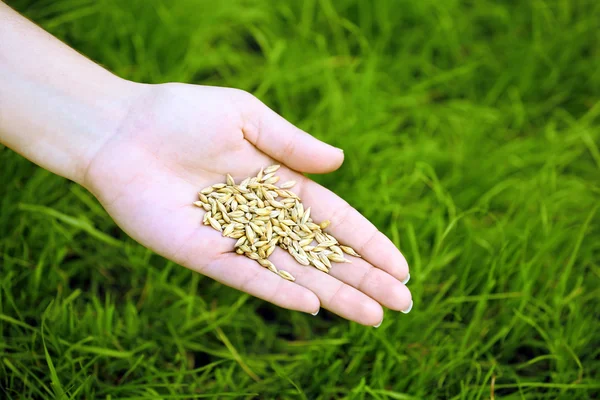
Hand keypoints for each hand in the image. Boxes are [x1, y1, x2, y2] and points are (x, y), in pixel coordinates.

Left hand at [83, 83, 412, 325]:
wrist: (120, 129)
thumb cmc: (180, 114)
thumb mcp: (245, 116)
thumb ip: (291, 144)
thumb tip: (340, 163)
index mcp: (278, 183)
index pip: (334, 220)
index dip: (368, 242)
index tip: (401, 267)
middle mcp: (262, 217)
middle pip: (322, 254)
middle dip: (363, 277)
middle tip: (403, 304)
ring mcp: (234, 238)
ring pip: (293, 273)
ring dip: (333, 294)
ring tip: (374, 316)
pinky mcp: (202, 253)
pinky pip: (246, 275)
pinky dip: (278, 291)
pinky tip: (312, 306)